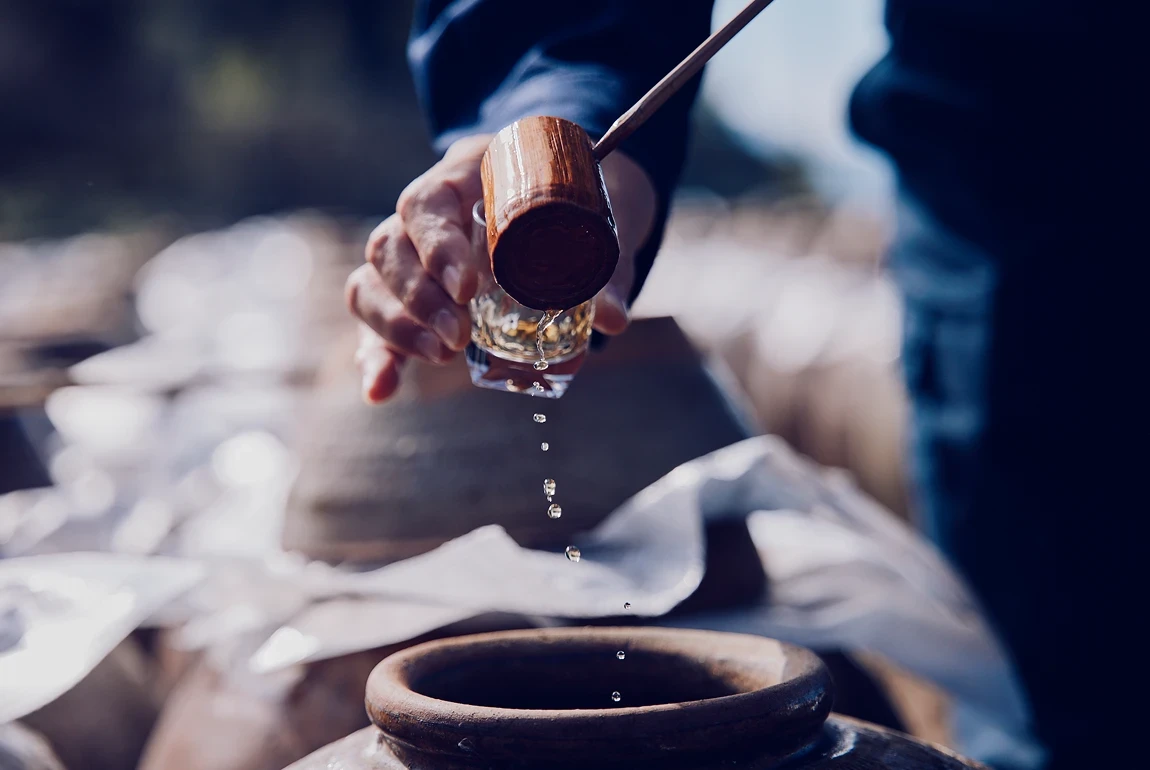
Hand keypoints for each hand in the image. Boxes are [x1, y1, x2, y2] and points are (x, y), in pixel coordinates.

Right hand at [346, 133, 656, 403]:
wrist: (571, 193)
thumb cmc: (577, 197)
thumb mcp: (597, 219)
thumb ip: (605, 270)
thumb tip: (612, 320)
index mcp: (466, 175)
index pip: (427, 203)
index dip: (437, 246)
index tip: (468, 288)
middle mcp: (427, 213)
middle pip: (390, 246)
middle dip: (419, 298)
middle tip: (460, 337)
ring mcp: (412, 253)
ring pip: (373, 282)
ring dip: (398, 326)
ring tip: (443, 355)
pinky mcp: (412, 296)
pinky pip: (379, 322)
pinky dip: (378, 358)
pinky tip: (381, 390)